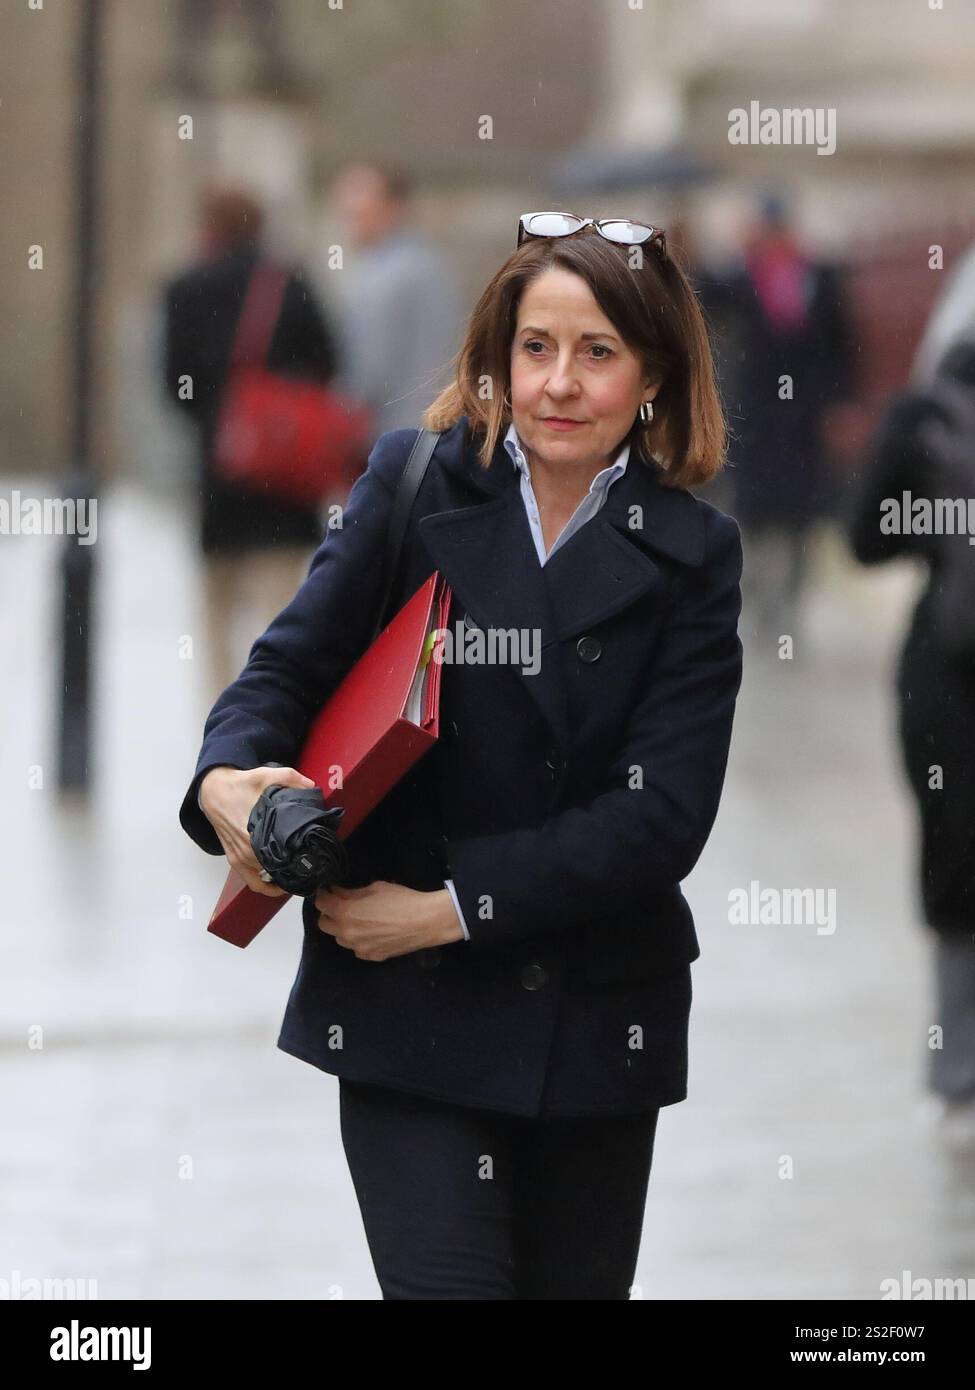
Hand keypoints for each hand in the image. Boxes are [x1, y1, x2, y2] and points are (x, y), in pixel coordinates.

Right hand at [199, 764, 316, 896]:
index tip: (315, 859)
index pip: (284, 855)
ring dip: (282, 880)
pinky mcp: (233, 860)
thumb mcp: (266, 775)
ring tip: (298, 874)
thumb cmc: (240, 785)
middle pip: (278, 870)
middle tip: (312, 866)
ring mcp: (239, 858)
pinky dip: (265, 887)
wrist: (213, 791)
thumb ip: (291, 779)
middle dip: (296, 870)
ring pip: (265, 881)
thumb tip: (311, 787)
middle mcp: (247, 849)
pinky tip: (279, 883)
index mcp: (257, 832)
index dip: (302, 859)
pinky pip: (251, 882)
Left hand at [314, 881, 464, 959]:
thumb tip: (338, 892)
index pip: (321, 903)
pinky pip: (356, 948)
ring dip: (342, 927)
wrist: (425, 922)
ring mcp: (358, 948)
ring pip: (340, 938)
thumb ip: (352, 892)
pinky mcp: (371, 956)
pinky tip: (371, 931)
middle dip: (329, 912)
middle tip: (341, 903)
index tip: (328, 890)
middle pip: (324, 924)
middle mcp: (347, 933)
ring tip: (358, 918)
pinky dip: (358, 939)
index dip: (323, 894)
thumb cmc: (402, 900)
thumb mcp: (375, 888)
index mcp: (345, 913)